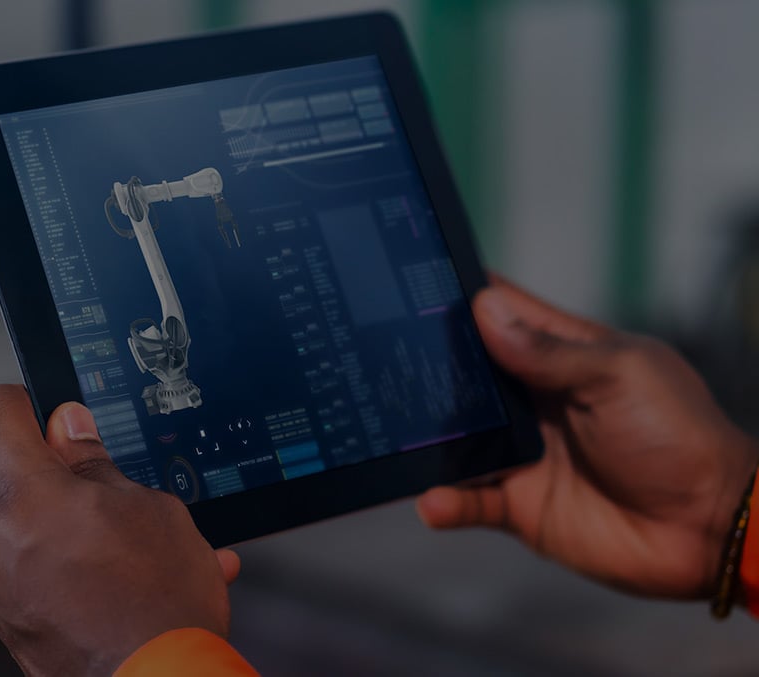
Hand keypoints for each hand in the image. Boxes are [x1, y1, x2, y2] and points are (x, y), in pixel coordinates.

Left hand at [0, 385, 240, 675]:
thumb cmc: (158, 599)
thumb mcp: (147, 506)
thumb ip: (94, 462)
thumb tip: (66, 427)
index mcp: (24, 494)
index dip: (25, 403)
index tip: (49, 413)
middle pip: (22, 486)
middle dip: (68, 490)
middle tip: (123, 508)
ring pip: (36, 539)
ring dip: (78, 540)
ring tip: (142, 561)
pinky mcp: (11, 629)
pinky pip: (42, 585)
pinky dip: (78, 581)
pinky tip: (129, 590)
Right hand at [418, 278, 758, 597]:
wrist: (709, 528)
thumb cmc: (679, 437)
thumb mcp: (620, 375)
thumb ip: (549, 350)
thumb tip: (483, 309)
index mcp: (564, 357)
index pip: (504, 315)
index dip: (462, 298)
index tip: (411, 281)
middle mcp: (536, 401)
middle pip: (466, 375)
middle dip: (426, 365)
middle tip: (376, 356)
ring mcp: (524, 453)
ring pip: (456, 437)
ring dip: (425, 435)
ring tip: (391, 430)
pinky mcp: (519, 505)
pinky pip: (469, 500)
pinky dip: (446, 501)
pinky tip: (431, 500)